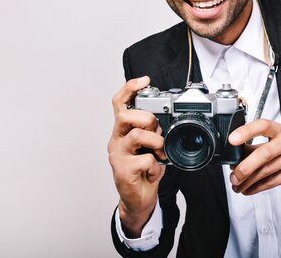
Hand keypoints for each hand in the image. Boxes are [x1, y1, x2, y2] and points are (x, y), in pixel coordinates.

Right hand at [107, 76, 165, 236]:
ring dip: (155, 142)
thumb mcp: (150, 146)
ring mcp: (117, 155)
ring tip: (160, 152)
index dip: (129, 88)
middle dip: (146, 118)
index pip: (119, 104)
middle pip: (124, 116)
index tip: (144, 80)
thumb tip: (164, 120)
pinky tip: (154, 170)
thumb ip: (152, 131)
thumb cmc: (144, 170)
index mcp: (122, 131)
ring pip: (136, 136)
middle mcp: (116, 140)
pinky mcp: (122, 171)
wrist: (138, 199)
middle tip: (156, 130)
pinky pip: (145, 160)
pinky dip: (155, 165)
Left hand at [227, 119, 280, 196]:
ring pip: (266, 170)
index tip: (232, 140)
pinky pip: (272, 182)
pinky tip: (249, 189)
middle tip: (233, 175)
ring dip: (248, 180)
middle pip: (264, 153)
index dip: (246, 131)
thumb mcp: (275, 143)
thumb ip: (255, 147)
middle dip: (245, 167)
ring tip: (237, 185)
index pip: (263, 126)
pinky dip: (257, 187)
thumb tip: (234, 156)